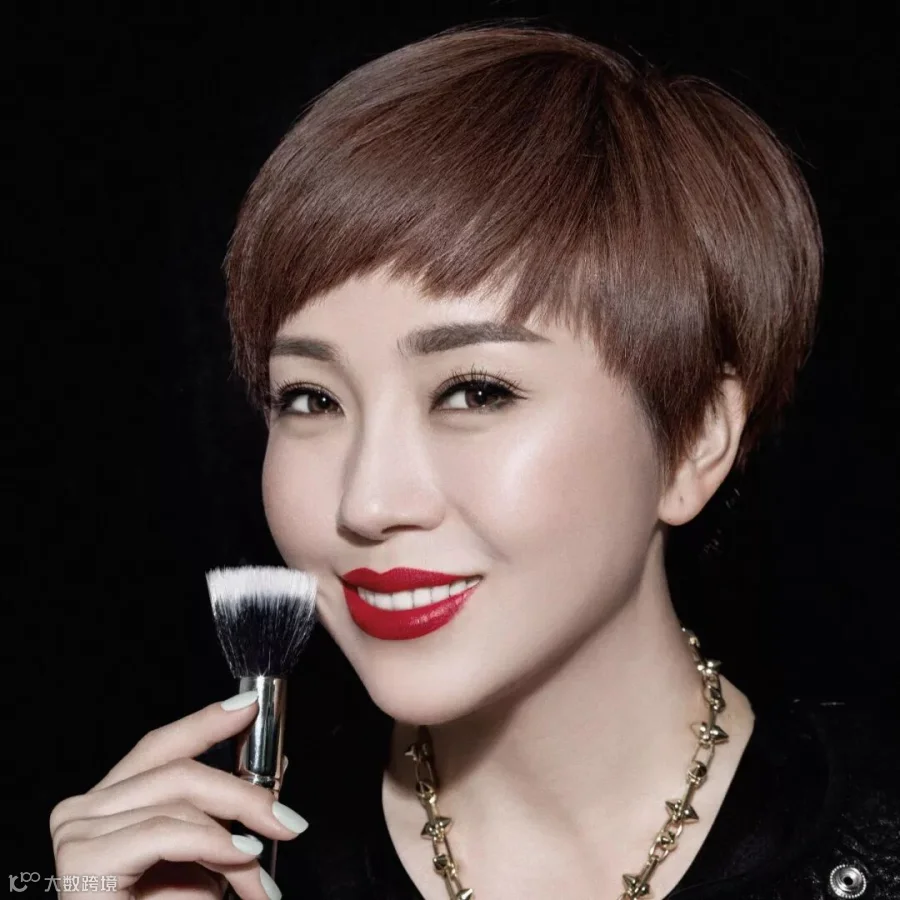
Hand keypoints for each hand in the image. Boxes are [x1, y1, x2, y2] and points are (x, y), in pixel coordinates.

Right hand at [49, 691, 307, 898]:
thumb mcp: (207, 858)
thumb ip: (230, 815)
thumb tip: (275, 772)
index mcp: (109, 802)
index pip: (161, 747)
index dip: (206, 723)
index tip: (249, 707)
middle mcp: (84, 809)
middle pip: (177, 772)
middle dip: (242, 793)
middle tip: (288, 820)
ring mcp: (77, 831)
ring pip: (178, 803)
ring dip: (232, 841)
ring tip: (262, 881)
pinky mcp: (83, 860)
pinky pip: (164, 832)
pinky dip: (213, 844)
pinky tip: (242, 858)